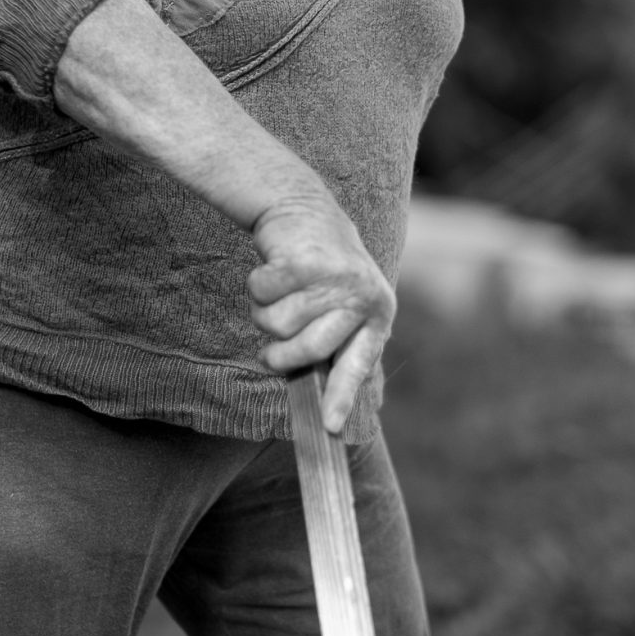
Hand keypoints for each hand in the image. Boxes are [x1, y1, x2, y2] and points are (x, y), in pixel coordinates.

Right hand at [248, 190, 395, 433]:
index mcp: (378, 314)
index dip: (341, 398)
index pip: (357, 365)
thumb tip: (329, 410)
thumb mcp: (343, 305)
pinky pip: (261, 293)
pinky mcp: (305, 258)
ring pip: (278, 324)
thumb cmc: (320, 270)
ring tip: (282, 291)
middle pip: (307, 350)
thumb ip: (339, 346)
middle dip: (280, 353)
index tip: (330, 427)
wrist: (303, 208)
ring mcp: (336, 276)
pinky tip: (274, 267)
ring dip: (265, 311)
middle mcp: (363, 296)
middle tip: (271, 346)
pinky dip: (257, 284)